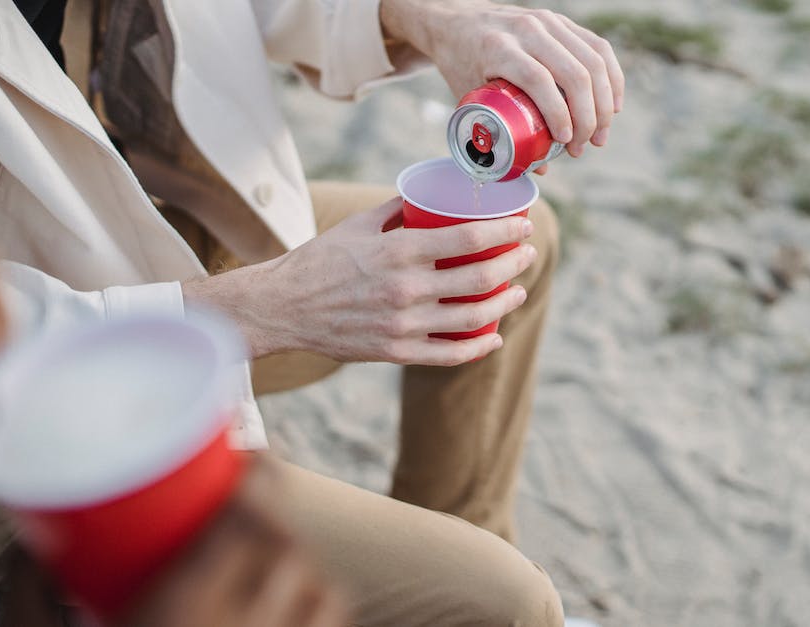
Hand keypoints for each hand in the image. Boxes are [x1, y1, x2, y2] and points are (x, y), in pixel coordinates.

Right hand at [0, 462, 345, 626]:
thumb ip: (44, 597)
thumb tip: (40, 543)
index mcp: (180, 616)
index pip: (242, 529)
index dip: (257, 484)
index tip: (251, 457)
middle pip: (286, 554)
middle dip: (276, 520)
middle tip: (253, 504)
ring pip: (323, 596)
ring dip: (306, 567)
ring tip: (276, 558)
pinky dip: (322, 611)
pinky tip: (300, 604)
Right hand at [185, 198, 537, 365]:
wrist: (282, 308)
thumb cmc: (319, 261)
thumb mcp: (358, 226)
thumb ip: (396, 210)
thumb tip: (427, 193)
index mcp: (399, 251)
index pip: (468, 239)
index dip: (504, 233)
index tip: (523, 227)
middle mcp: (406, 288)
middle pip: (479, 279)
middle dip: (513, 265)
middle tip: (527, 255)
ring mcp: (403, 324)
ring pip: (472, 318)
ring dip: (504, 303)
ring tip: (517, 291)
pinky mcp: (396, 352)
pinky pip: (449, 354)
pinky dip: (478, 346)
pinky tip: (493, 336)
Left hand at [381, 0, 624, 157]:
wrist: (456, 22)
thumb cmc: (460, 64)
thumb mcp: (470, 96)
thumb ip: (499, 130)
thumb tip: (539, 167)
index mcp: (499, 47)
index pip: (539, 81)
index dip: (559, 115)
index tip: (565, 143)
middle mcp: (527, 29)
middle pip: (574, 74)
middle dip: (587, 118)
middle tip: (582, 147)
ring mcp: (549, 22)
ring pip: (593, 61)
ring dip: (604, 104)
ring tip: (599, 135)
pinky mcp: (563, 21)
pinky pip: (599, 49)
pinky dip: (612, 79)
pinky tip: (613, 105)